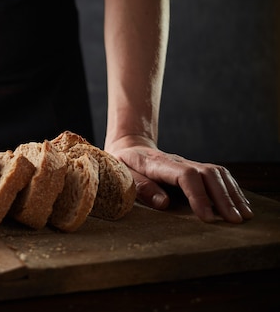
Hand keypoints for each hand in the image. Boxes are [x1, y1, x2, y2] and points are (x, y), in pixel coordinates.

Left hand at [106, 135, 253, 222]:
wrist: (128, 146)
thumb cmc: (123, 165)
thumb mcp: (123, 176)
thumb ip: (141, 188)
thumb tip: (164, 203)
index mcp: (157, 163)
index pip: (186, 176)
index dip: (199, 196)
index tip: (207, 217)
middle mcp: (177, 161)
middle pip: (208, 173)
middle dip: (223, 198)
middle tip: (234, 221)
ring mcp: (188, 163)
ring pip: (217, 173)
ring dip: (232, 193)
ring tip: (243, 215)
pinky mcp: (194, 168)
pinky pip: (217, 175)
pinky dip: (231, 189)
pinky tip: (239, 204)